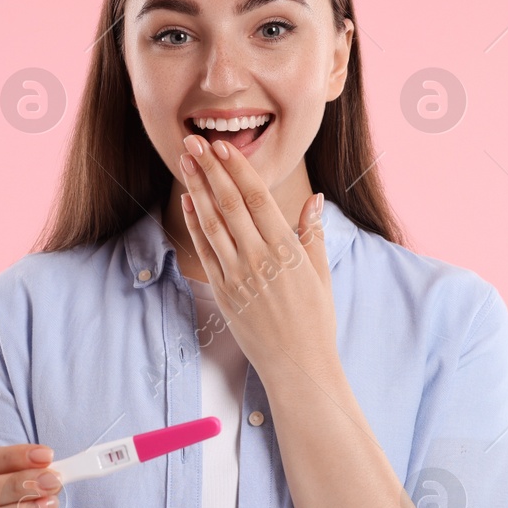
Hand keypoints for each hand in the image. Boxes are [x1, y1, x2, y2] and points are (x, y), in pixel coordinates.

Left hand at [179, 133, 337, 380]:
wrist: (297, 366)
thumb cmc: (315, 320)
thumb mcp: (321, 274)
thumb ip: (313, 234)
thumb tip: (314, 199)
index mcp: (287, 250)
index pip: (258, 198)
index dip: (238, 169)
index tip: (224, 145)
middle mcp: (259, 259)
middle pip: (229, 204)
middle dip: (210, 169)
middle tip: (194, 141)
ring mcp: (237, 276)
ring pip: (212, 223)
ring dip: (196, 189)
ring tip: (186, 162)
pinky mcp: (222, 292)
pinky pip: (205, 251)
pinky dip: (194, 224)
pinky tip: (187, 202)